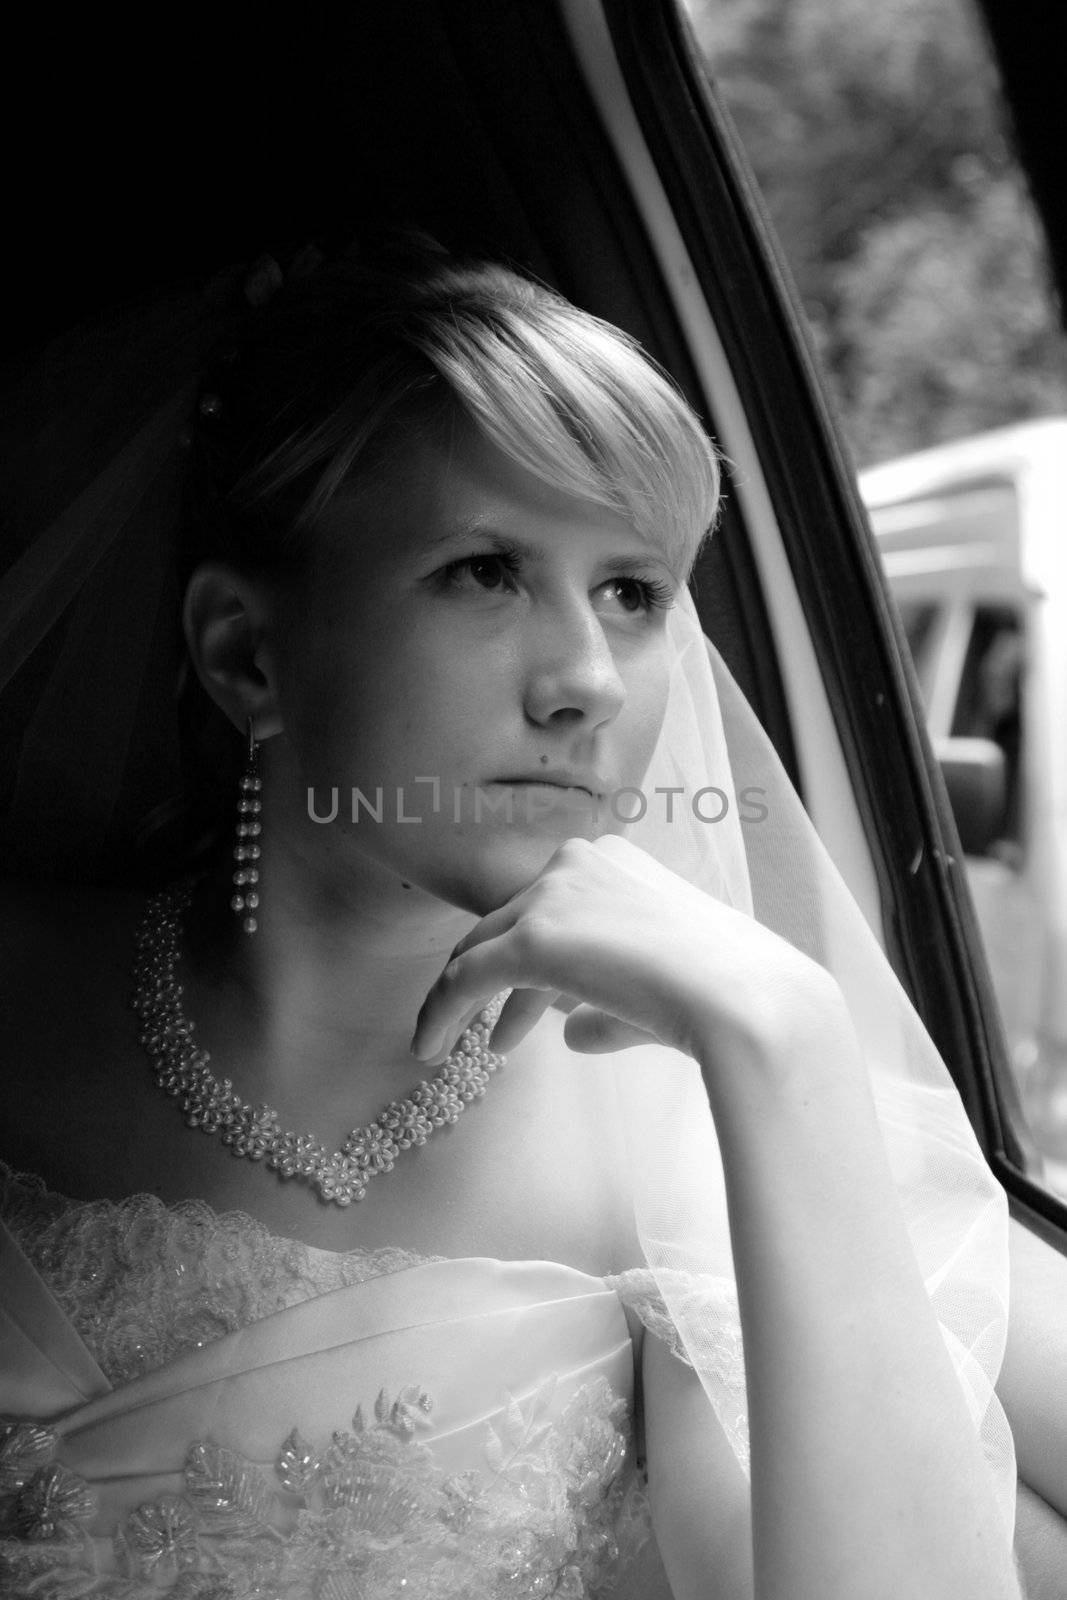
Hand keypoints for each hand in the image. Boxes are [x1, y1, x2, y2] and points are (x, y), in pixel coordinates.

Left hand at [410, 833, 831, 1071]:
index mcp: (614, 859)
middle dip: (492, 981)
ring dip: (459, 1002)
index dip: (531, 966)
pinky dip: (440, 1013)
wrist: (746, 1000)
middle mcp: (578, 862)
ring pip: (477, 949)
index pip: (549, 908)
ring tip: (446, 1046)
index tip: (527, 1013)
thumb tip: (570, 1033)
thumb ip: (609, 1005)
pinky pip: (464, 978)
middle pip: (507, 924)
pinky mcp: (532, 939)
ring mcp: (553, 896)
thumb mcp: (662, 989)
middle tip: (487, 1032)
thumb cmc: (726, 994)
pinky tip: (430, 1048)